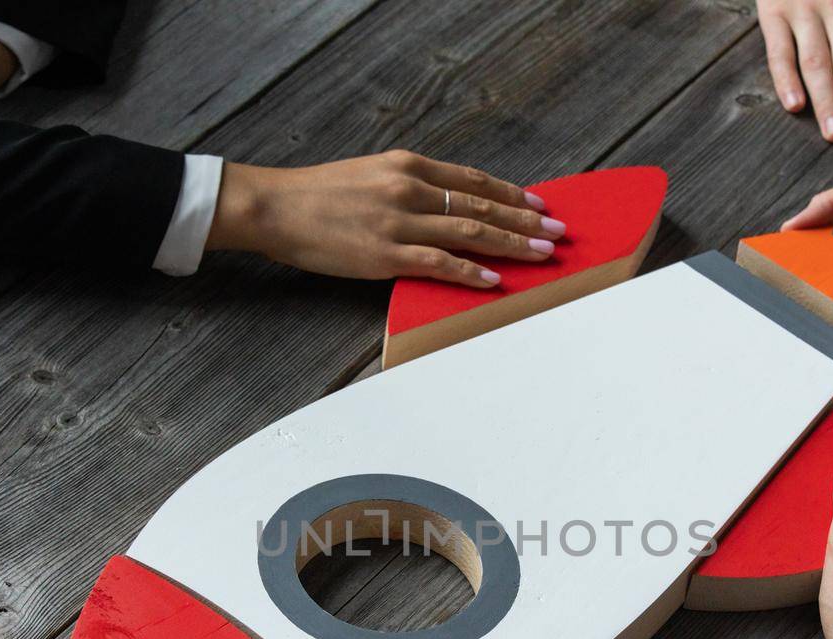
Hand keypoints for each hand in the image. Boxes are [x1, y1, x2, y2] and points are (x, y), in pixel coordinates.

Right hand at [210, 151, 565, 287]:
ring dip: (512, 244)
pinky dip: (471, 271)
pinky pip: (440, 264)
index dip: (510, 192)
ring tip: (542, 254)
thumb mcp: (369, 175)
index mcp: (407, 165)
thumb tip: (440, 205)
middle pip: (481, 206)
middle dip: (525, 219)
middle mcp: (410, 189)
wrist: (275, 206)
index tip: (537, 203)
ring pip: (470, 233)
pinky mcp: (386, 254)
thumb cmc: (316, 195)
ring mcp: (400, 222)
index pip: (472, 180)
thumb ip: (406, 186)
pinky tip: (495, 279)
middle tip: (557, 231)